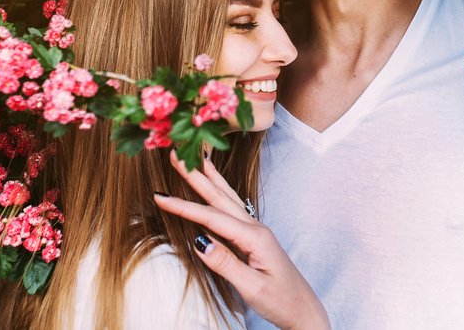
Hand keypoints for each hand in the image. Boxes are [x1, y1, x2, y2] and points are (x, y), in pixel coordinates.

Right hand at [154, 151, 330, 329]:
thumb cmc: (281, 300)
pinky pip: (232, 209)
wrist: (303, 309)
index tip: (160, 196)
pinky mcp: (253, 238)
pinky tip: (214, 187)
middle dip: (197, 176)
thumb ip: (227, 264)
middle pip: (220, 197)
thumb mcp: (253, 287)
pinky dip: (220, 193)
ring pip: (227, 199)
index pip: (212, 219)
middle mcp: (255, 228)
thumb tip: (200, 242)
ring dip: (209, 178)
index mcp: (254, 237)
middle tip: (177, 155)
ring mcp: (255, 231)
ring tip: (196, 159)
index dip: (185, 207)